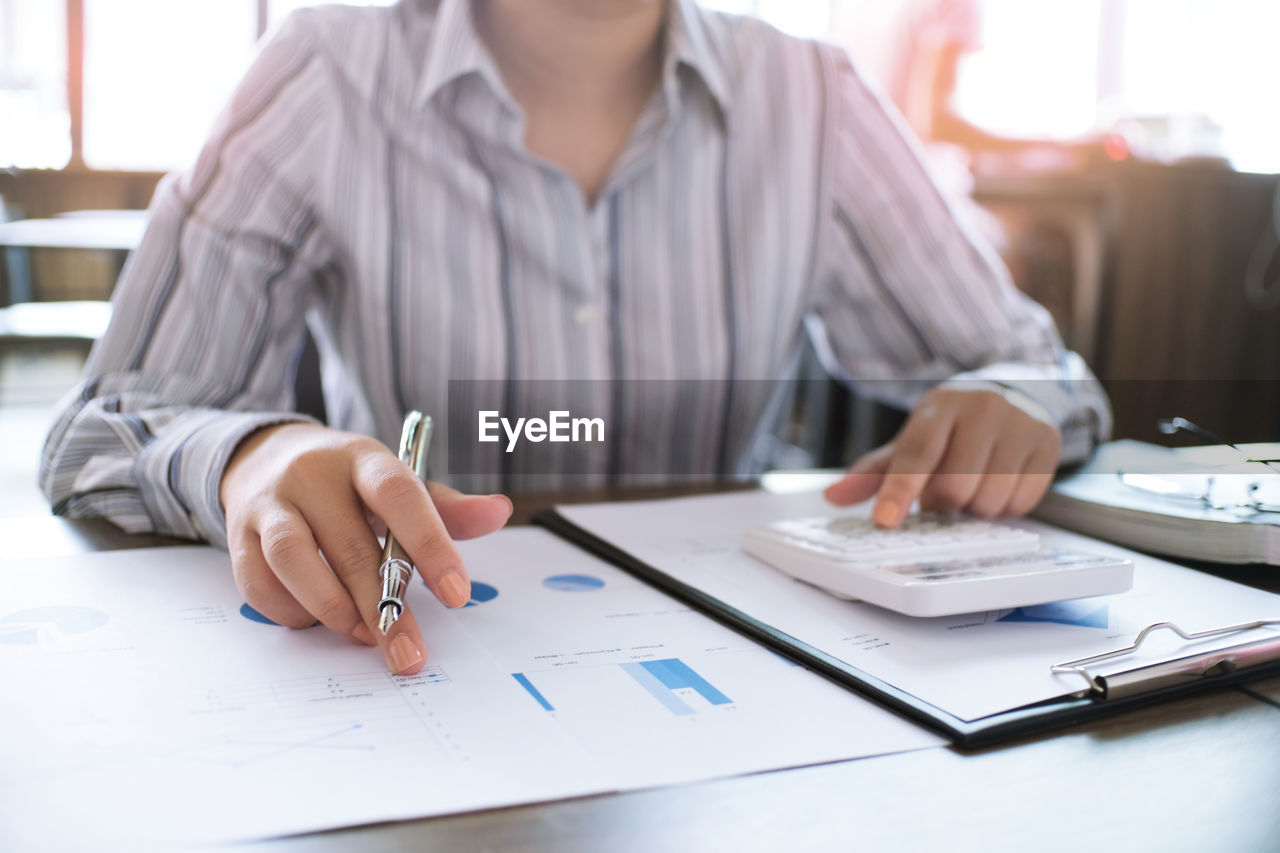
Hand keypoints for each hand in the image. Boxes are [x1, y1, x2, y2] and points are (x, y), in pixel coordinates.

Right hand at [219, 423, 511, 673]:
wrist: (266, 456)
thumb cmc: (348, 482)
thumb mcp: (397, 482)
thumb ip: (446, 507)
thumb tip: (499, 512)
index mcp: (363, 460)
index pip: (401, 496)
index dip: (431, 544)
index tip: (457, 592)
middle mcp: (313, 476)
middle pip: (351, 545)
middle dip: (384, 607)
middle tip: (409, 652)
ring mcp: (270, 503)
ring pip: (295, 560)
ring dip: (333, 609)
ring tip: (364, 636)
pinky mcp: (237, 535)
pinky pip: (260, 583)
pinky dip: (292, 612)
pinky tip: (318, 622)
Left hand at [824, 388, 1061, 527]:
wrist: (1016, 391)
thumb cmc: (954, 424)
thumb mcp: (914, 438)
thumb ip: (874, 471)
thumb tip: (833, 497)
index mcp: (941, 406)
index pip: (916, 454)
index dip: (899, 491)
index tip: (885, 520)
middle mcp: (983, 410)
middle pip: (954, 486)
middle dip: (941, 504)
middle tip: (940, 496)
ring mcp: (1020, 427)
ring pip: (988, 500)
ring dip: (973, 508)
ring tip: (971, 486)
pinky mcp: (1048, 446)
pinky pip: (1020, 504)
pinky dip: (1003, 508)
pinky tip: (997, 486)